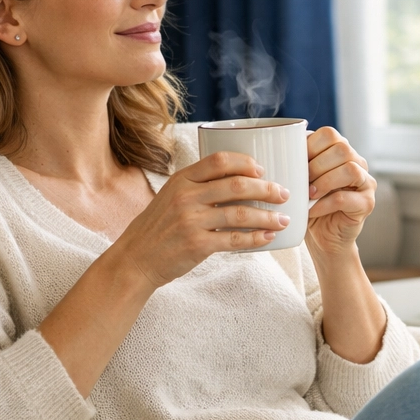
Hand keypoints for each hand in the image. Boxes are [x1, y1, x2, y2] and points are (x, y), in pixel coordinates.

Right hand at [108, 151, 289, 288]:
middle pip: (236, 185)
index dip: (246, 163)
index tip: (263, 170)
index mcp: (182, 179)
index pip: (219, 160)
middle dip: (266, 189)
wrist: (135, 259)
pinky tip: (268, 238)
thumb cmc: (158, 227)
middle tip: (283, 194)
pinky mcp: (197, 245)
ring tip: (284, 219)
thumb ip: (198, 186)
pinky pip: (234, 239)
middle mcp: (186, 196)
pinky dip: (256, 238)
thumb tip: (239, 181)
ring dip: (268, 216)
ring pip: (240, 214)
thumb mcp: (171, 196)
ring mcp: (191, 221)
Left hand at [304, 127, 375, 257]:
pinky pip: (345, 198)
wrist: (323, 238)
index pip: (330, 134)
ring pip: (350, 170)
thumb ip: (298, 162)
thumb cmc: (309, 205)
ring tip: (308, 195)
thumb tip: (278, 150)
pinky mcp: (366, 204)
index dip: (310, 145)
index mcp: (342, 152)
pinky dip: (324, 204)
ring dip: (324, 181)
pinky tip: (311, 210)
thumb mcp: (301, 180)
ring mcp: (366, 183)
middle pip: (342, 149)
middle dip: (317, 165)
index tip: (294, 161)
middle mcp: (358, 163)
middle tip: (302, 181)